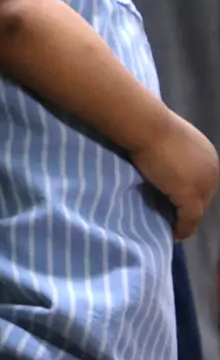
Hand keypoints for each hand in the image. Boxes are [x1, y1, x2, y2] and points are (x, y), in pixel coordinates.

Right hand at [137, 119, 218, 239]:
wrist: (146, 125)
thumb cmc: (151, 126)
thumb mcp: (167, 138)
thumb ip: (173, 152)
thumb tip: (163, 161)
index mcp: (209, 155)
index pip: (203, 181)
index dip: (190, 192)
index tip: (176, 202)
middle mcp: (213, 170)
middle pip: (203, 196)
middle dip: (189, 207)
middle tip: (172, 216)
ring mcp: (203, 184)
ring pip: (197, 209)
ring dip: (186, 219)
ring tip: (173, 226)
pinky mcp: (190, 196)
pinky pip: (189, 219)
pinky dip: (182, 228)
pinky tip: (174, 235)